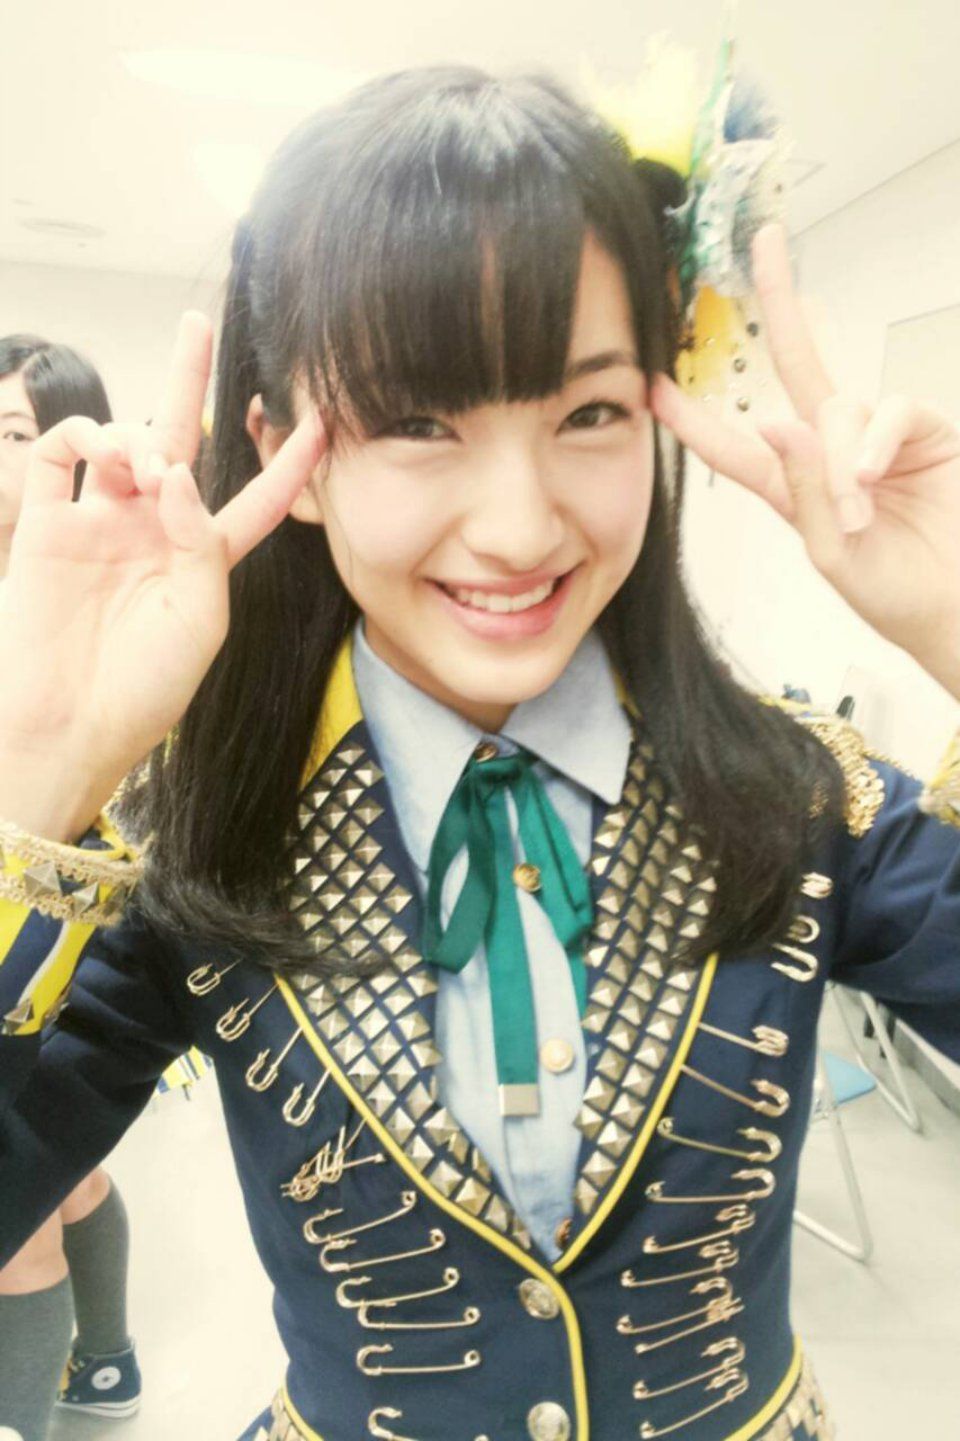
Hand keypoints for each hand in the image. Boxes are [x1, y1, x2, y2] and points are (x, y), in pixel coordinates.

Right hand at [0, 313, 323, 833]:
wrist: (64, 725)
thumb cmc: (144, 690)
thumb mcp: (201, 621)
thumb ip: (203, 543)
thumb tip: (177, 474)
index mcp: (203, 560)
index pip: (255, 499)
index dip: (288, 462)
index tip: (320, 417)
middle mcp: (153, 531)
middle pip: (179, 441)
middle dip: (188, 381)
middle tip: (198, 322)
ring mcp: (98, 523)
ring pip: (121, 442)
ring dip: (137, 436)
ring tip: (141, 468)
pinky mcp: (45, 524)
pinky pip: (58, 456)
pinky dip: (81, 437)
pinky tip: (101, 452)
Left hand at [651, 223, 959, 694]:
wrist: (953, 606)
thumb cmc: (891, 591)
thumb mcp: (831, 553)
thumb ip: (801, 491)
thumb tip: (773, 420)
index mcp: (791, 486)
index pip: (733, 446)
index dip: (692, 418)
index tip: (652, 386)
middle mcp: (829, 449)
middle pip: (797, 361)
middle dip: (781, 299)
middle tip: (765, 237)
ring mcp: (877, 435)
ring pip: (839, 409)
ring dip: (840, 460)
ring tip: (860, 512)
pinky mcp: (923, 431)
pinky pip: (890, 411)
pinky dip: (877, 442)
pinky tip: (873, 476)